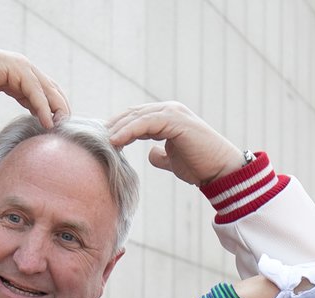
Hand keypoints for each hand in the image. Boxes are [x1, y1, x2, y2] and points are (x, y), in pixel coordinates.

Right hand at [0, 38, 67, 128]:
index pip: (41, 92)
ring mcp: (22, 67)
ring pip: (48, 91)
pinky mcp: (17, 70)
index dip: (49, 109)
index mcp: (15, 74)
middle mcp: (22, 68)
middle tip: (63, 130)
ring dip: (56, 110)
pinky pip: (36, 93)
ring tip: (60, 129)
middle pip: (50, 90)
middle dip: (59, 110)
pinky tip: (47, 124)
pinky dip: (43, 108)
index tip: (51, 128)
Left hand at [107, 101, 244, 185]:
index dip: (116, 127)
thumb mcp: (173, 159)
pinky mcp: (175, 120)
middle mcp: (169, 110)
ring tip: (100, 141)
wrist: (220, 170)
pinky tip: (115, 142)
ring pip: (136, 116)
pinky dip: (128, 131)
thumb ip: (161, 154)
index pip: (134, 117)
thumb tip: (151, 154)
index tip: (99, 141)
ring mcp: (173, 112)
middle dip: (111, 126)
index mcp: (167, 117)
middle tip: (93, 139)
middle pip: (131, 114)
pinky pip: (144, 122)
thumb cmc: (199, 165)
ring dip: (116, 128)